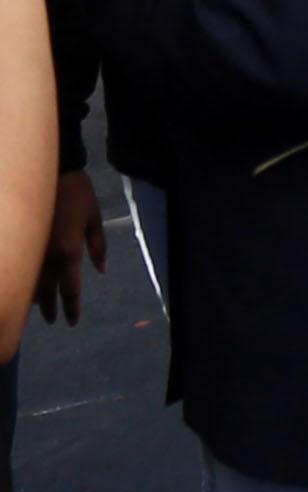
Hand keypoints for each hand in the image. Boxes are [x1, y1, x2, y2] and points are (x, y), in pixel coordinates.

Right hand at [34, 170, 106, 326]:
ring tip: (39, 309)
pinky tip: (27, 286)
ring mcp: (32, 249)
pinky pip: (22, 268)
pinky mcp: (23, 239)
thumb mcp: (94, 219)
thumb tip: (101, 270)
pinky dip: (25, 281)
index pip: (69, 290)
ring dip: (35, 299)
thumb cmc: (78, 194)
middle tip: (54, 320)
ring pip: (30, 283)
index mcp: (68, 252)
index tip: (72, 321)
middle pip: (47, 292)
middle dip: (51, 308)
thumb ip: (98, 246)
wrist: (50, 170)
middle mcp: (47, 256)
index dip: (71, 308)